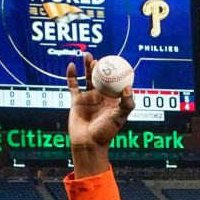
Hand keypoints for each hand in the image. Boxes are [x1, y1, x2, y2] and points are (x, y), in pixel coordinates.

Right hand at [65, 54, 134, 175]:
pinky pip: (73, 85)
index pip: (115, 82)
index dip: (115, 72)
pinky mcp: (76, 100)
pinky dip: (71, 75)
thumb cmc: (105, 133)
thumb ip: (126, 104)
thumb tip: (128, 87)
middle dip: (101, 66)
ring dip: (88, 67)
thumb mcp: (119, 118)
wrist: (88, 143)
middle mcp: (100, 97)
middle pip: (101, 77)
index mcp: (112, 100)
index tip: (116, 60)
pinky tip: (71, 65)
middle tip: (101, 57)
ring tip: (88, 56)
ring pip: (87, 78)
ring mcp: (88, 98)